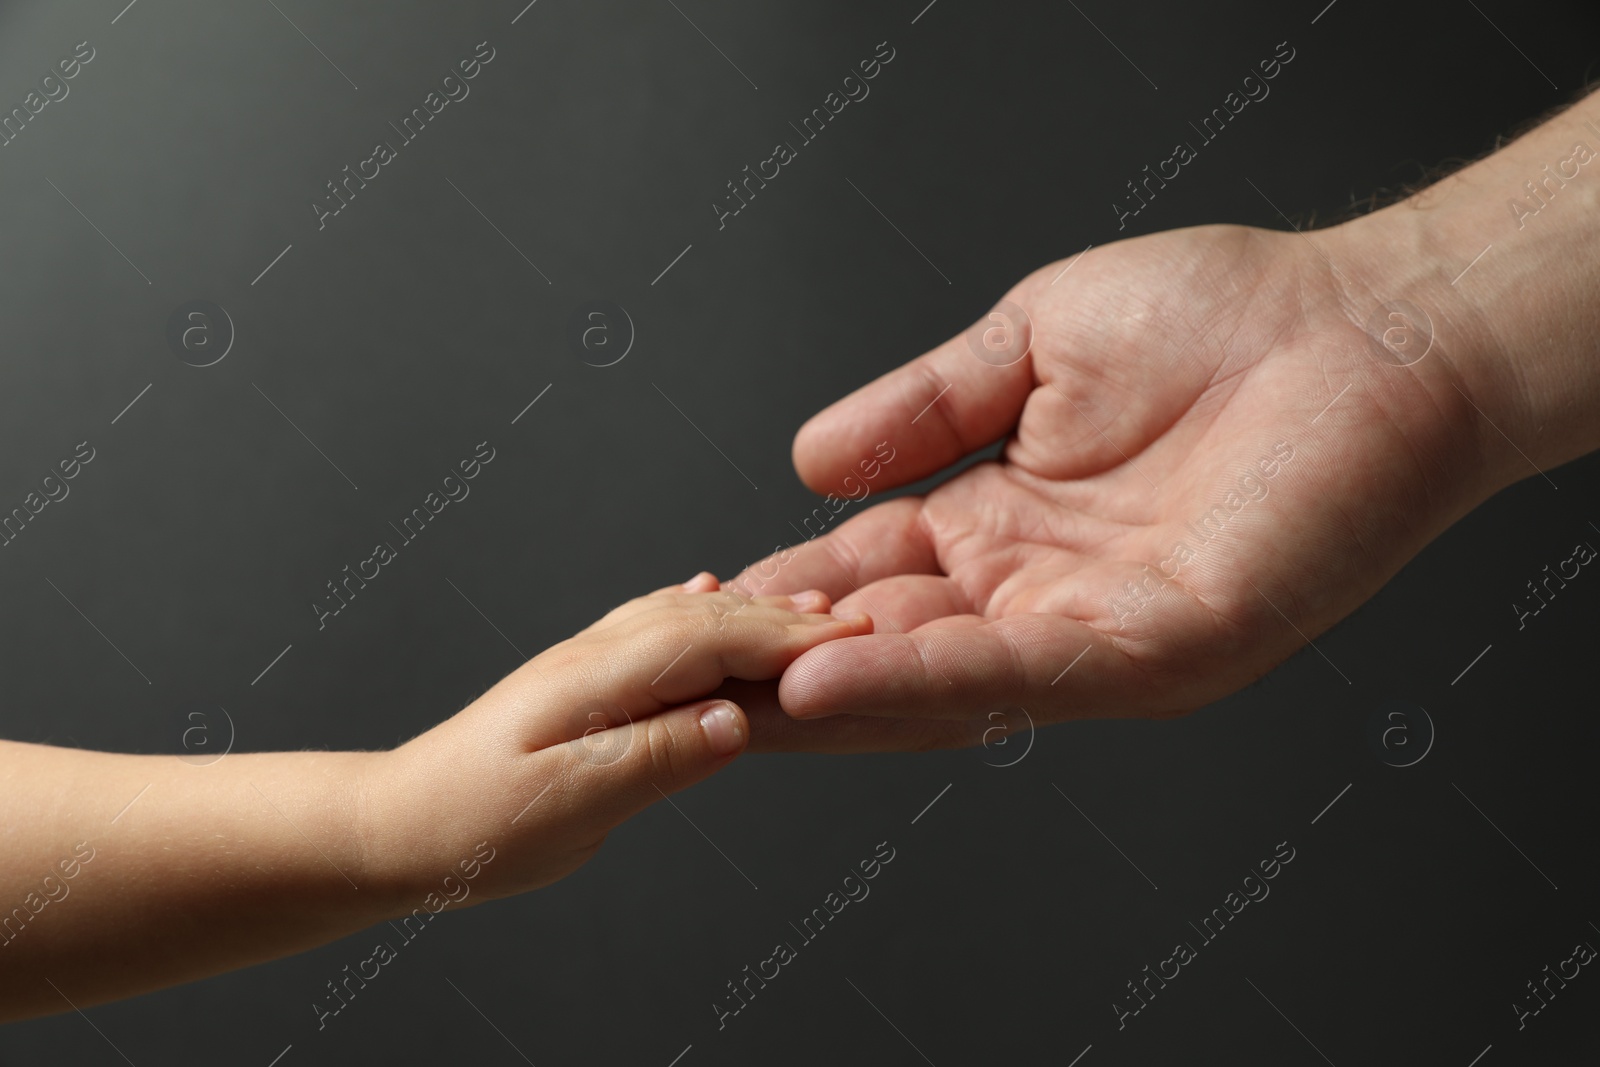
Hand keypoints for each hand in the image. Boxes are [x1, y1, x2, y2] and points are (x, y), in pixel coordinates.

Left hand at [358, 577, 871, 903]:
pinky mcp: (581, 681)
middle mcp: (596, 655)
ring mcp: (587, 662)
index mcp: (598, 679)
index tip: (859, 638)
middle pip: (711, 619)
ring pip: (686, 618)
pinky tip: (711, 598)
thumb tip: (736, 721)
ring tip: (813, 609)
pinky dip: (700, 613)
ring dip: (753, 611)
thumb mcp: (567, 805)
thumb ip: (655, 757)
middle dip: (790, 618)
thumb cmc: (469, 823)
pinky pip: (654, 629)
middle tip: (862, 620)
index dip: (794, 640)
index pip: (716, 643)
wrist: (394, 825)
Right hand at [728, 220, 1503, 741]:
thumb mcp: (1029, 347)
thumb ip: (920, 408)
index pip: (863, 574)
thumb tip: (808, 462)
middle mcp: (1037, 594)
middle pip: (882, 648)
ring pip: (935, 682)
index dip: (780, 588)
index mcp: (1003, 525)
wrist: (1363, 324)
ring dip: (825, 689)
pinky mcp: (1156, 650)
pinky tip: (828, 676)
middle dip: (776, 663)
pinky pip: (1019, 674)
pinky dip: (920, 678)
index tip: (690, 603)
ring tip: (719, 691)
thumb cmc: (1225, 317)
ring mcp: (1094, 633)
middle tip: (668, 680)